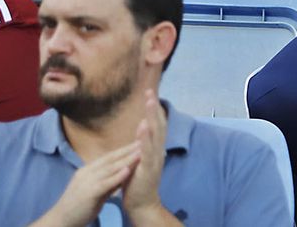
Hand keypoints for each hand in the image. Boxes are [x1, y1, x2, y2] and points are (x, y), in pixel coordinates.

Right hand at [46, 141, 140, 225]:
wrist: (60, 221)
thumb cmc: (78, 208)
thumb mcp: (95, 192)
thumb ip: (107, 183)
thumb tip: (121, 175)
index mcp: (87, 171)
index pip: (107, 157)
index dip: (123, 150)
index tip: (137, 142)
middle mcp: (86, 173)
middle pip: (110, 159)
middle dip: (127, 150)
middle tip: (143, 141)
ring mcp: (86, 182)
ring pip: (109, 168)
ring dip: (125, 160)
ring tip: (140, 152)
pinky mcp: (88, 193)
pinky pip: (105, 183)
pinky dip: (117, 176)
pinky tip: (128, 170)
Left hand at [121, 90, 167, 214]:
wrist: (141, 205)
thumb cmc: (138, 183)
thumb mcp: (140, 159)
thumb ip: (143, 143)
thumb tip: (144, 125)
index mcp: (155, 148)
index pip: (156, 124)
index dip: (154, 109)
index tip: (149, 93)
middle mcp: (158, 151)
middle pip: (159, 124)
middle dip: (154, 108)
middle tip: (150, 91)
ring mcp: (154, 159)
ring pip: (155, 133)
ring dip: (152, 116)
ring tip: (150, 102)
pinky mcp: (148, 168)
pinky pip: (147, 150)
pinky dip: (146, 137)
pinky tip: (143, 126)